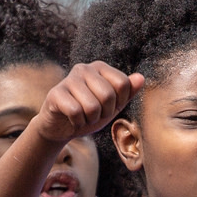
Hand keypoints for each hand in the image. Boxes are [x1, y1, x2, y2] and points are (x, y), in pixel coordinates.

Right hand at [29, 62, 143, 144]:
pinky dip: (77, 122)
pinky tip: (71, 119)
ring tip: (83, 116)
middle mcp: (84, 68)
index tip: (107, 107)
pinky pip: (75, 112)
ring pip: (92, 106)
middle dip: (103, 113)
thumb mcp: (113, 105)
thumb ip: (128, 92)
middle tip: (93, 114)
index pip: (123, 83)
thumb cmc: (89, 114)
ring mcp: (68, 79)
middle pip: (108, 95)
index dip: (118, 102)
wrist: (61, 128)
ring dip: (89, 119)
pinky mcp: (55, 93)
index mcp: (100, 68)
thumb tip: (141, 78)